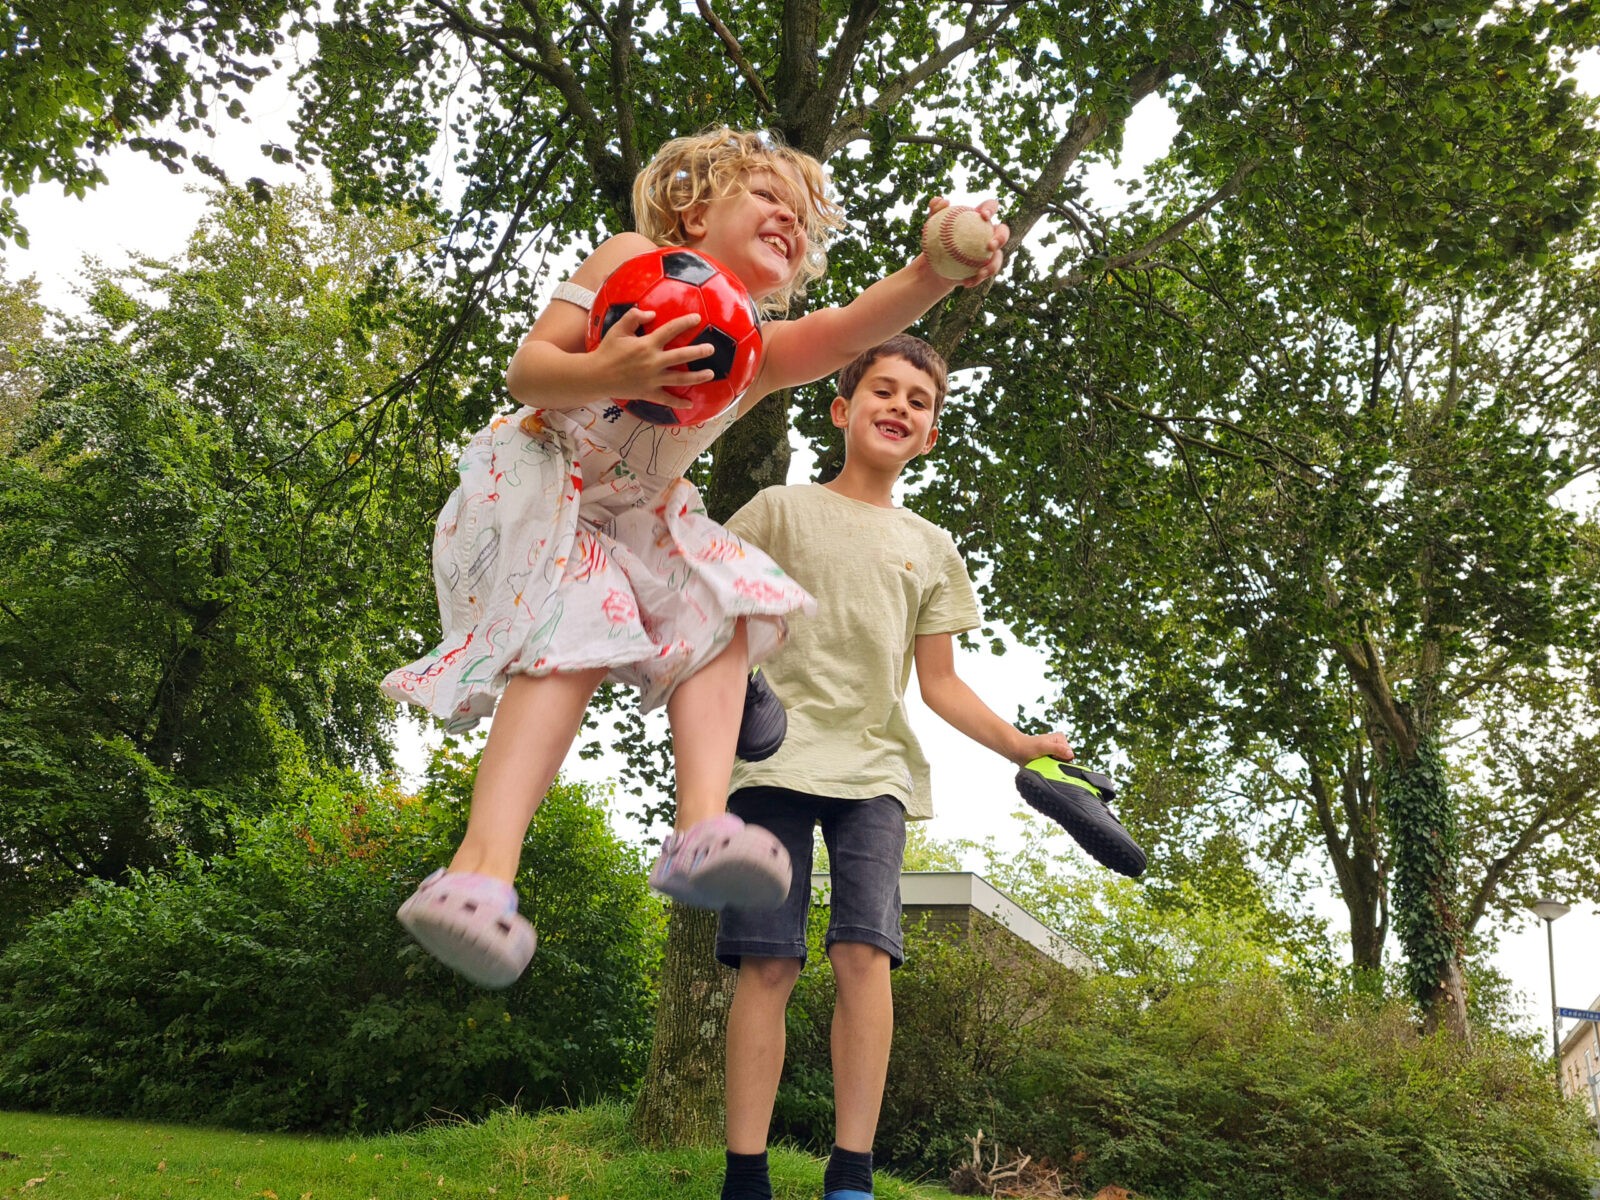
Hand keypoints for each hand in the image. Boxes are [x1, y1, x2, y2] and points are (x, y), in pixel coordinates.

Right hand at [590, 308, 714, 408]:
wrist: (596, 376)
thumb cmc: (607, 351)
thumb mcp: (618, 330)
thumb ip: (634, 317)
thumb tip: (651, 313)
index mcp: (647, 344)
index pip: (671, 330)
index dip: (685, 323)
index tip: (697, 319)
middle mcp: (653, 362)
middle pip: (682, 355)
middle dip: (699, 352)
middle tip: (711, 349)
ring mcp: (652, 379)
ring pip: (680, 378)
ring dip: (697, 377)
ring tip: (710, 374)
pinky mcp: (648, 392)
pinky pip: (666, 399)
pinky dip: (678, 403)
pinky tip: (690, 404)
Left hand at [926, 196, 1009, 287]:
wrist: (935, 263)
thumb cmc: (936, 238)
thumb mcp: (931, 224)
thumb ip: (935, 210)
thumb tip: (941, 201)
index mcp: (980, 219)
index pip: (991, 207)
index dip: (991, 208)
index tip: (982, 216)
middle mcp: (989, 235)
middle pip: (1003, 232)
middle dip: (1001, 238)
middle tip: (990, 246)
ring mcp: (989, 253)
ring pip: (998, 258)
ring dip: (992, 266)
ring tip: (980, 272)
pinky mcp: (985, 269)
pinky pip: (985, 275)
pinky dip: (977, 279)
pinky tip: (966, 283)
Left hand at [1012, 730, 1073, 767]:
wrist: (1016, 750)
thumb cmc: (1027, 746)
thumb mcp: (1043, 747)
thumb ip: (1057, 750)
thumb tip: (1070, 754)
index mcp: (1061, 738)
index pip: (1070, 755)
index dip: (1061, 759)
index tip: (1051, 757)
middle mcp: (1060, 745)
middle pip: (1066, 761)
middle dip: (1057, 763)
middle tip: (1045, 759)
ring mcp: (1056, 752)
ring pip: (1061, 765)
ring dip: (1052, 766)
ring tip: (1042, 761)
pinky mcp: (1051, 759)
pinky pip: (1055, 768)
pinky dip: (1049, 768)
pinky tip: (1042, 764)